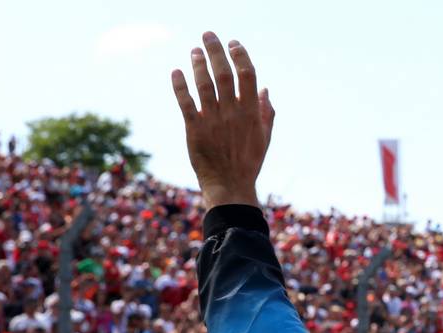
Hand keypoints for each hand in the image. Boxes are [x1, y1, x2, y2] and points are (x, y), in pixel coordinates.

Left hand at [171, 32, 274, 209]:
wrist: (230, 187)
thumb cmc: (248, 163)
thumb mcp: (264, 138)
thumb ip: (265, 113)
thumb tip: (264, 90)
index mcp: (250, 113)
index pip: (247, 75)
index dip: (240, 56)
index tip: (234, 44)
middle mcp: (232, 113)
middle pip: (224, 73)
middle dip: (216, 51)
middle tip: (208, 35)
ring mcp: (213, 121)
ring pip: (205, 85)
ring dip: (199, 64)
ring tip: (194, 50)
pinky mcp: (194, 130)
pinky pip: (185, 102)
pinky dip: (180, 85)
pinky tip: (177, 71)